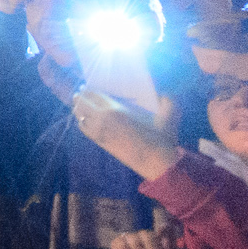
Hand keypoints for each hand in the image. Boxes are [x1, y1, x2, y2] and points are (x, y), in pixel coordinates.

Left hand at [70, 87, 184, 181]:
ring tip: (81, 104)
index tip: (86, 85)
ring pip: (80, 116)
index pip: (94, 94)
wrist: (156, 163)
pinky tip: (86, 120)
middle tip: (81, 92)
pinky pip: (84, 129)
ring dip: (79, 109)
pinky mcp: (100, 143)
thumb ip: (168, 100)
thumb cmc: (161, 138)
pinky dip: (82, 121)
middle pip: (82, 103)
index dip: (88, 88)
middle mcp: (102, 119)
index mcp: (115, 110)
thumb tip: (163, 92)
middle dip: (80, 96)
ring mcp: (99, 132)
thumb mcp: (169, 116)